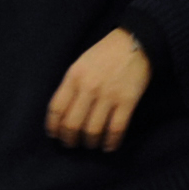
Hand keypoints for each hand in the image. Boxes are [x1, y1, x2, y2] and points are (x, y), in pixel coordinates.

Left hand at [45, 28, 152, 151]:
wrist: (135, 42)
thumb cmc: (105, 54)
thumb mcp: (81, 64)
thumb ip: (71, 85)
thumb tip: (63, 113)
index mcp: (74, 76)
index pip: (57, 108)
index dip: (53, 126)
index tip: (55, 135)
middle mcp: (89, 87)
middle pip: (72, 124)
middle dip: (69, 139)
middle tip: (71, 144)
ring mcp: (108, 95)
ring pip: (93, 130)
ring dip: (90, 142)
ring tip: (90, 144)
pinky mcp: (127, 101)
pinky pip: (116, 129)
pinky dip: (111, 142)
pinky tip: (108, 146)